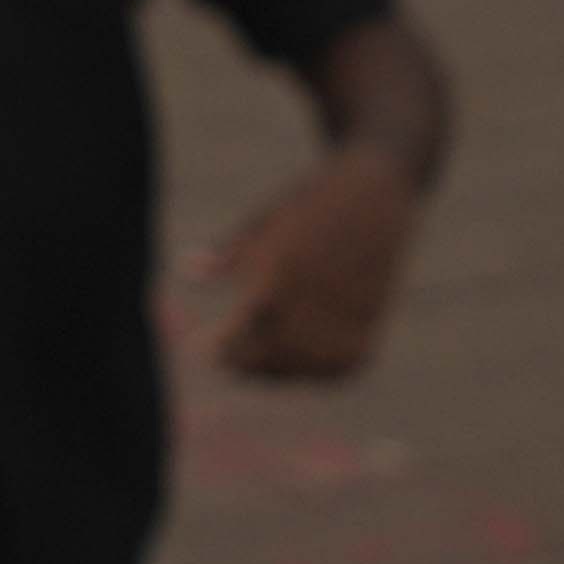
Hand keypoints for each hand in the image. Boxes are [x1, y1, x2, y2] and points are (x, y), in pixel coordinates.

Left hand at [198, 148, 424, 382]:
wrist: (377, 190)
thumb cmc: (310, 202)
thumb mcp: (264, 220)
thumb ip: (227, 254)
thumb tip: (186, 272)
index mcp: (282, 270)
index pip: (243, 328)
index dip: (221, 347)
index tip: (203, 352)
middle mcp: (315, 296)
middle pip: (273, 353)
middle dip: (245, 364)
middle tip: (225, 363)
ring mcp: (348, 311)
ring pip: (307, 364)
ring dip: (278, 373)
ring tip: (255, 366)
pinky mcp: (373, 319)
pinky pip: (342, 363)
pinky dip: (318, 372)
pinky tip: (298, 364)